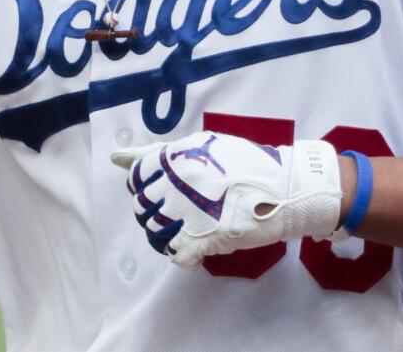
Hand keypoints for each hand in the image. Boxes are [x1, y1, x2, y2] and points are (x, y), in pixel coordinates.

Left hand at [111, 132, 342, 269]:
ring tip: (192, 230)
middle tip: (184, 212)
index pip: (136, 180)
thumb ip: (156, 153)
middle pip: (143, 210)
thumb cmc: (243, 164)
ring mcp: (188, 213)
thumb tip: (116, 159)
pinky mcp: (204, 239)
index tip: (166, 192)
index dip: (148, 189)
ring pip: (155, 235)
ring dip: (169, 237)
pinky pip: (177, 256)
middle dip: (157, 214)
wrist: (286, 187)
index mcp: (174, 159)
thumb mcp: (200, 146)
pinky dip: (186, 256)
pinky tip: (202, 246)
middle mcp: (176, 183)